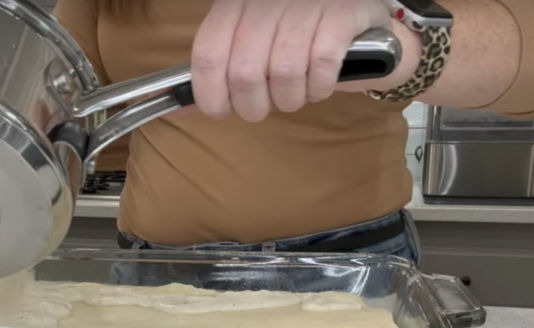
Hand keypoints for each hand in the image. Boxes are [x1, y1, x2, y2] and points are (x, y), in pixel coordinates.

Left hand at [191, 0, 392, 121]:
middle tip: (263, 107)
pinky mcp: (342, 13)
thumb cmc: (296, 28)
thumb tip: (181, 111)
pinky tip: (320, 83)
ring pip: (284, 73)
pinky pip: (322, 65)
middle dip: (252, 105)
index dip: (210, 92)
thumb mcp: (252, 34)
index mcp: (237, 1)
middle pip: (245, 72)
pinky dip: (319, 88)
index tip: (220, 110)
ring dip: (289, 99)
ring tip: (296, 94)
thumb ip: (220, 66)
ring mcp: (307, 4)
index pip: (209, 53)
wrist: (352, 5)